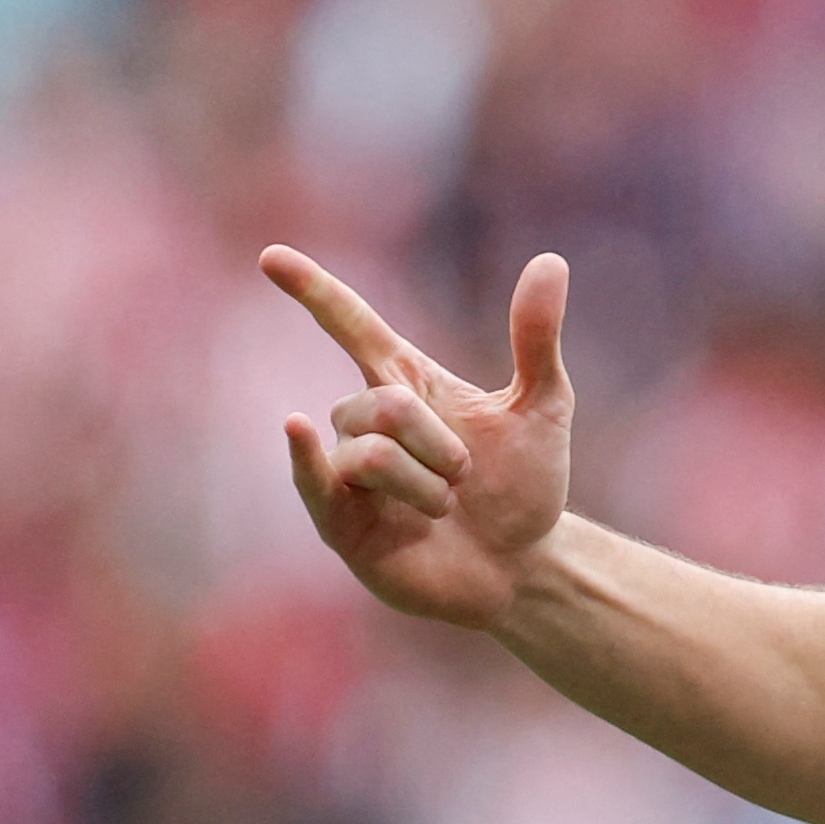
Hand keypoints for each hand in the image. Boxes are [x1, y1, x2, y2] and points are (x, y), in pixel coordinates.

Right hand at [266, 245, 575, 629]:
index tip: (272, 257)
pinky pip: (318, 480)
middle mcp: (365, 422)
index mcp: (405, 385)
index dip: (313, 291)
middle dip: (438, 445)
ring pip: (369, 452)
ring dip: (426, 485)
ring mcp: (347, 472)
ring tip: (445, 509)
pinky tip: (299, 429)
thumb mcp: (543, 408)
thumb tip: (552, 260)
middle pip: (382, 406)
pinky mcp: (340, 522)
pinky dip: (308, 459)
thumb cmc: (526, 486)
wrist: (525, 566)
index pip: (351, 325)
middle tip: (466, 478)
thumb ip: (537, 339)